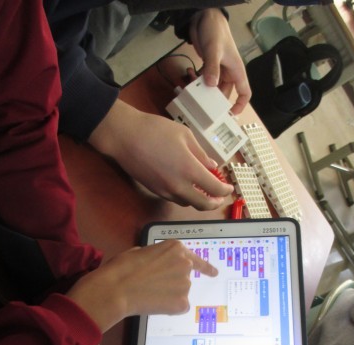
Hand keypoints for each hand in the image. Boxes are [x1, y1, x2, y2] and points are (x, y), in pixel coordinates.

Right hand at [66, 239, 217, 332]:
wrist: (117, 289)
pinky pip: (178, 307)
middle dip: (172, 283)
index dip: (205, 267)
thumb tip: (159, 265)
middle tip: (153, 287)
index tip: (214, 273)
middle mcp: (185, 264)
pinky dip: (168, 308)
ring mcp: (186, 284)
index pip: (197, 259)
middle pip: (184, 277)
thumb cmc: (122, 269)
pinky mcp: (182, 302)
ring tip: (148, 294)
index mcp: (175, 249)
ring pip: (180, 293)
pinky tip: (154, 303)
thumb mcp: (140, 252)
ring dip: (169, 295)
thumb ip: (158, 257)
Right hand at [88, 100, 232, 209]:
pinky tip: (186, 186)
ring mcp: (166, 191)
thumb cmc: (155, 130)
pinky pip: (175, 199)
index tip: (229, 188)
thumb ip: (201, 154)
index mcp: (190, 170)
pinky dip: (185, 196)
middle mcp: (179, 186)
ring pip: (188, 203)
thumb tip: (212, 167)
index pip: (214, 189)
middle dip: (214, 203)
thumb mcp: (185, 135)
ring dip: (199, 200)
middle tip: (219, 197)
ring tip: (204, 191)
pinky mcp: (155, 191)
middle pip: (203, 205)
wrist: (124, 137)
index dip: (225, 191)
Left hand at [189, 9, 251, 114]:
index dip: (240, 105)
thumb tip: (211, 85)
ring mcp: (218, 70)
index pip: (244, 92)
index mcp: (236, 71)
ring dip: (204, 91)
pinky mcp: (208, 67)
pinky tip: (189, 76)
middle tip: (205, 107)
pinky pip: (204, 80)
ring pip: (213, 88)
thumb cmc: (216, 31)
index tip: (231, 114)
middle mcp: (229, 73)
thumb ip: (212, 67)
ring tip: (194, 92)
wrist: (205, 17)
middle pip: (225, 94)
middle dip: (216, 101)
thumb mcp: (214, 50)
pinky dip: (197, 81)